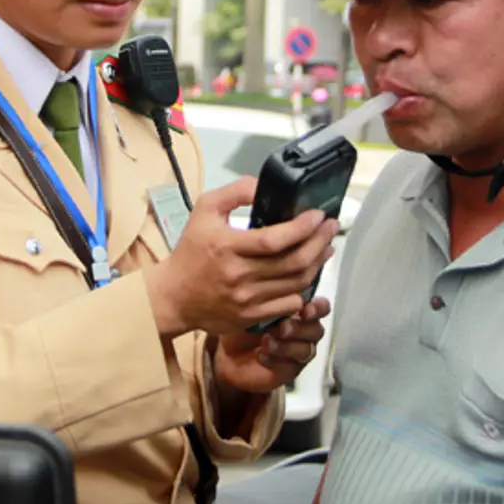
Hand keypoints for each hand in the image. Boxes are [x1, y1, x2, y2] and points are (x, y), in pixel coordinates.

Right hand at [144, 177, 337, 338]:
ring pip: (297, 284)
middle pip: (294, 262)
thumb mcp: (205, 209)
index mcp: (227, 247)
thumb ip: (236, 192)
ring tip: (325, 247)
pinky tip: (307, 273)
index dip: (303, 227)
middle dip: (320, 242)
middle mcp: (239, 275)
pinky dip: (303, 288)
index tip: (318, 216)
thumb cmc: (190, 251)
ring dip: (317, 263)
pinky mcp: (252, 317)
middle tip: (330, 228)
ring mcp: (247, 300)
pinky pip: (290, 305)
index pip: (275, 239)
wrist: (173, 296)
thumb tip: (264, 186)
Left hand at [214, 297, 330, 393]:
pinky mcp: (289, 371)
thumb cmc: (244, 326)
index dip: (317, 308)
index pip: (321, 307)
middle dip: (299, 328)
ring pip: (305, 350)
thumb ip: (269, 302)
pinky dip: (275, 361)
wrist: (228, 354)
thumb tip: (274, 293)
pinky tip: (261, 355)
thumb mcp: (252, 309)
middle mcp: (304, 332)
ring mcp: (298, 352)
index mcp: (300, 311)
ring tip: (266, 342)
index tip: (304, 309)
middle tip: (282, 327)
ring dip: (286, 346)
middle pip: (316, 330)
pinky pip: (290, 367)